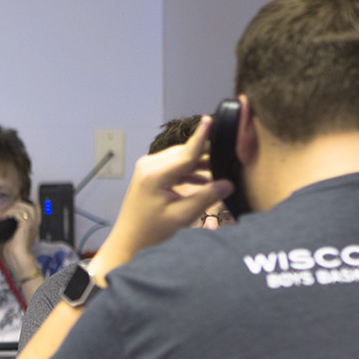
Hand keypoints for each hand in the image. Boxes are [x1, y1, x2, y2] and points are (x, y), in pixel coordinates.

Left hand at [1, 201, 39, 271]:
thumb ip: (13, 230)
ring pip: (25, 208)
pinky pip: (19, 214)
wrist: (18, 258)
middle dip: (19, 205)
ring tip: (5, 214)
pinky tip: (5, 217)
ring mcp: (31, 225)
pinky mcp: (25, 227)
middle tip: (9, 210)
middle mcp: (34, 225)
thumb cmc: (15, 252)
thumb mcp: (14, 238)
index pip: (37, 212)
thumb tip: (4, 224)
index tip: (22, 203)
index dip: (31, 206)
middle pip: (31, 207)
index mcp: (33, 228)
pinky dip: (11, 213)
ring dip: (13, 209)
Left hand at [93, 116, 233, 273]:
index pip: (186, 152)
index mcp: (156, 174)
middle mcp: (150, 165)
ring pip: (181, 158)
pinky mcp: (150, 173)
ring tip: (219, 170)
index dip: (202, 136)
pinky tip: (203, 179)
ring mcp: (148, 168)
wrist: (129, 240)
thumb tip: (228, 183)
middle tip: (229, 156)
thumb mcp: (181, 216)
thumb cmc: (151, 232)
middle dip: (206, 154)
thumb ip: (205, 197)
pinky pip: (174, 165)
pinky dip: (189, 170)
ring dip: (198, 163)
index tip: (211, 119)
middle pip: (185, 153)